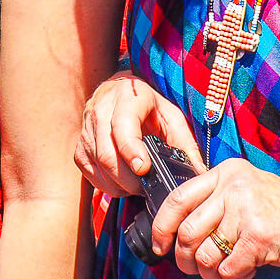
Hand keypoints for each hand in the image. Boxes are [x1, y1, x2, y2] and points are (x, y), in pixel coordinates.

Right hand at [75, 72, 202, 197]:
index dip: (132, 150)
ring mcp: (86, 129)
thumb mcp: (172, 116)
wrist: (121, 92)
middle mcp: (101, 110)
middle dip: (129, 179)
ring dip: (119, 184)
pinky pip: (89, 173)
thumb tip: (200, 173)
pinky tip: (122, 182)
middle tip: (147, 186)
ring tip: (137, 184)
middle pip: (107, 153)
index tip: (144, 169)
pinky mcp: (79, 146)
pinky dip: (106, 184)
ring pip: (98, 166)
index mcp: (127, 98)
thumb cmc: (150, 106)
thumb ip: (185, 143)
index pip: (123, 126)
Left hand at [149, 160, 279, 278]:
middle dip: (185, 258)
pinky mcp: (259, 237)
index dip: (161, 226)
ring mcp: (246, 211)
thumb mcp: (249, 190)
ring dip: (210, 272)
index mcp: (226, 172)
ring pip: (204, 254)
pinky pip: (227, 268)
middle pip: (187, 231)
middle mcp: (233, 186)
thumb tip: (179, 231)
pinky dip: (232, 277)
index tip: (160, 244)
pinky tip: (245, 271)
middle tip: (195, 268)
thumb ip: (217, 201)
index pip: (178, 197)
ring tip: (225, 270)